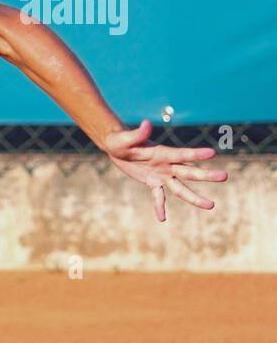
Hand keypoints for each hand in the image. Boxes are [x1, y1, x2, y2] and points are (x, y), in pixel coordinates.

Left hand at [103, 120, 227, 221]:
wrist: (117, 147)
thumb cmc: (121, 140)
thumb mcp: (125, 138)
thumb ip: (137, 134)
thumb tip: (146, 123)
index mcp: (162, 152)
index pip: (181, 154)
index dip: (195, 154)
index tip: (212, 153)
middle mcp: (166, 164)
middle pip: (188, 172)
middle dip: (206, 175)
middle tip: (225, 176)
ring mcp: (161, 174)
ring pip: (180, 188)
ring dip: (194, 197)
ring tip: (211, 205)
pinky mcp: (152, 182)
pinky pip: (158, 196)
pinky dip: (160, 207)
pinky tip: (162, 219)